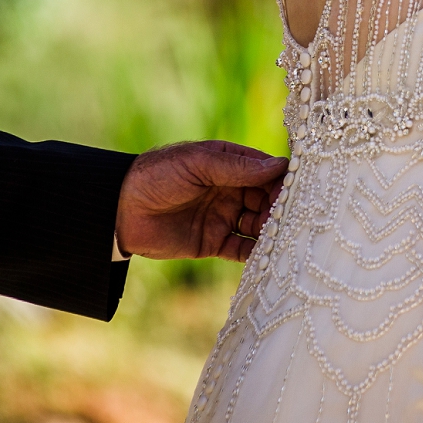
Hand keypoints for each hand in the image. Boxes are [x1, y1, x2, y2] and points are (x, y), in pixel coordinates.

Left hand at [115, 140, 287, 261]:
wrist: (119, 209)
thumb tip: (280, 166)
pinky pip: (242, 250)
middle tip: (297, 221)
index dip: (285, 181)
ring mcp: (224, 217)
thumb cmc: (157, 175)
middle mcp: (232, 190)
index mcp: (230, 165)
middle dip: (283, 210)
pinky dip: (257, 255)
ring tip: (289, 241)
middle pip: (268, 201)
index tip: (303, 191)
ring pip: (259, 226)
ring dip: (274, 233)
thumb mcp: (197, 163)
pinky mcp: (214, 242)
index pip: (266, 172)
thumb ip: (237, 167)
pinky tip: (270, 259)